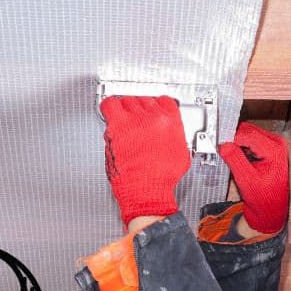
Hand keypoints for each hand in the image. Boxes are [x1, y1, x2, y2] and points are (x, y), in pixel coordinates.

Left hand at [100, 95, 190, 225]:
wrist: (146, 190)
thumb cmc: (160, 179)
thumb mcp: (180, 155)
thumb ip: (175, 138)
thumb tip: (171, 134)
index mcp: (171, 122)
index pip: (165, 101)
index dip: (158, 106)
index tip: (154, 110)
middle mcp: (153, 117)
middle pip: (145, 100)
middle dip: (141, 110)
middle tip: (137, 119)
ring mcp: (134, 120)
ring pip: (128, 101)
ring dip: (126, 109)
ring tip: (124, 118)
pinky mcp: (118, 125)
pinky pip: (110, 105)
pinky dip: (110, 107)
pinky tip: (111, 113)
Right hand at [218, 122, 288, 233]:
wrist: (271, 210)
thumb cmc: (264, 199)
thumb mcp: (246, 180)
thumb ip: (235, 160)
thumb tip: (224, 145)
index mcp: (275, 150)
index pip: (248, 135)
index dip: (232, 139)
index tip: (219, 145)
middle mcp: (276, 144)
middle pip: (248, 131)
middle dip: (234, 140)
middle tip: (221, 150)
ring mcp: (272, 145)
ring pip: (247, 134)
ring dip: (236, 143)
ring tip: (229, 157)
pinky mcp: (267, 149)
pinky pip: (249, 140)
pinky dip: (240, 147)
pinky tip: (236, 159)